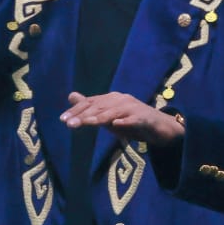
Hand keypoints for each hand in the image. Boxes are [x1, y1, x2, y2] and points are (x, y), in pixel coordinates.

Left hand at [60, 91, 184, 146]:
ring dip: (100, 118)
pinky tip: (117, 125)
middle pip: (100, 106)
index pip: (91, 103)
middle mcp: (122, 100)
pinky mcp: (145, 118)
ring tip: (87, 123)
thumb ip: (91, 108)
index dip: (77, 110)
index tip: (63, 119)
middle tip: (69, 124)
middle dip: (83, 115)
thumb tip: (71, 96)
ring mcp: (134, 107)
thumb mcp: (109, 117)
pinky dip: (125, 122)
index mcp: (112, 99)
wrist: (160, 128)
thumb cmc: (132, 122)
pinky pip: (134, 120)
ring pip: (114, 112)